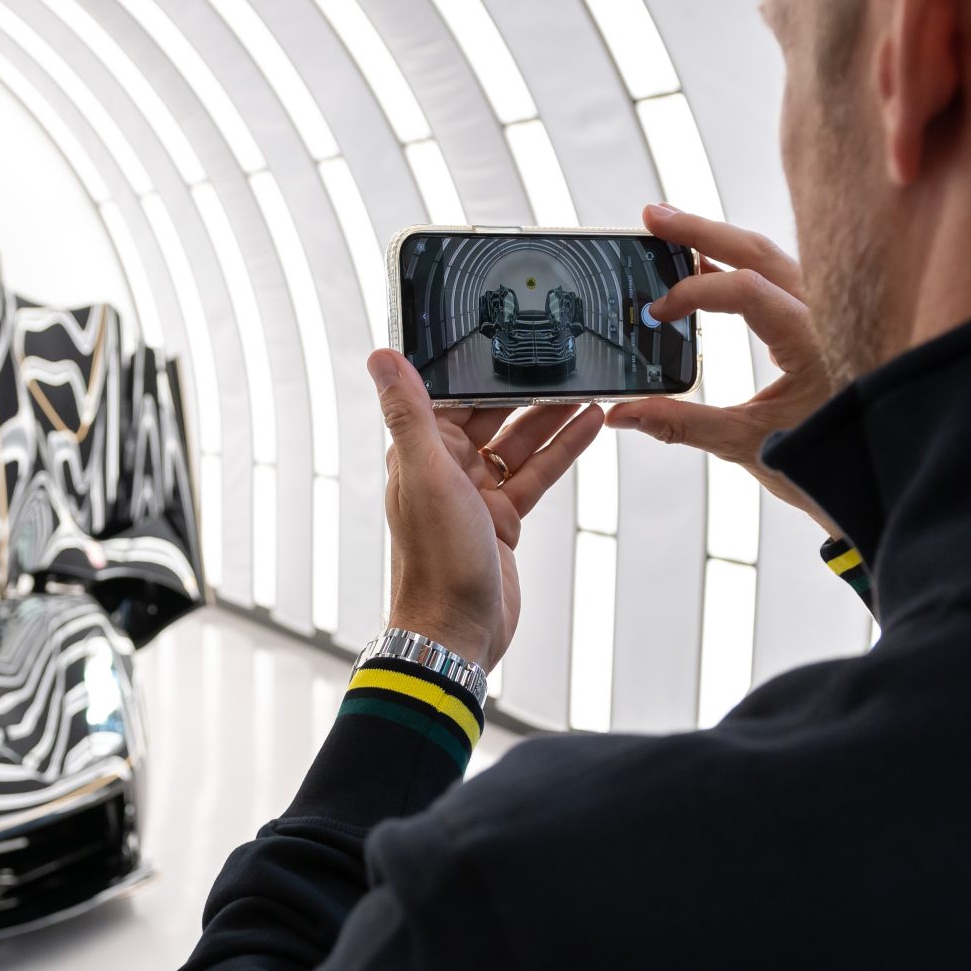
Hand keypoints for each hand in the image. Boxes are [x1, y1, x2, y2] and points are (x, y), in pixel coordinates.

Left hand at [367, 349, 599, 669]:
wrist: (457, 631)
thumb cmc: (436, 561)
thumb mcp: (426, 474)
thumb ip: (409, 413)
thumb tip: (381, 356)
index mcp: (419, 452)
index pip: (454, 395)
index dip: (483, 368)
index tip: (512, 338)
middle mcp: (444, 469)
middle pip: (492, 415)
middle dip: (527, 389)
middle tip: (565, 359)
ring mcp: (475, 495)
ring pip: (519, 443)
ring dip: (552, 417)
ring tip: (589, 386)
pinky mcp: (501, 519)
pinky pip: (534, 475)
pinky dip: (561, 451)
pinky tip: (588, 426)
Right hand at [606, 205, 840, 534]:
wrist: (883, 475)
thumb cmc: (829, 463)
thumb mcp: (749, 445)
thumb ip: (682, 425)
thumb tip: (623, 414)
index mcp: (814, 340)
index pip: (745, 289)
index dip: (692, 292)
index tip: (656, 313)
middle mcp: (827, 314)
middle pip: (758, 251)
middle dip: (701, 230)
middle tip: (652, 218)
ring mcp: (828, 312)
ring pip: (771, 257)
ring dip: (720, 239)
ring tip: (671, 229)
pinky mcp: (823, 320)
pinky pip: (780, 276)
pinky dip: (740, 263)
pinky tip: (708, 263)